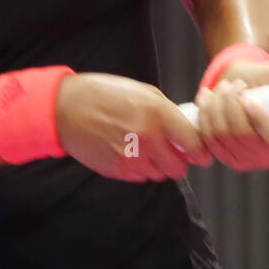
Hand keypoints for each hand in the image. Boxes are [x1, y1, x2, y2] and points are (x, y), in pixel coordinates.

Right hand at [55, 72, 212, 182]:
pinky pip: (139, 176)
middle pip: (178, 168)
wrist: (66, 108)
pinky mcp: (116, 169)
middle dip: (178, 162)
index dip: (201, 152)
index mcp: (157, 113)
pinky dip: (139, 168)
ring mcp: (130, 157)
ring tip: (145, 148)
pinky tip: (129, 151)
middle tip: (173, 153)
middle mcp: (147, 137)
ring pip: (158, 175)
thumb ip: (167, 112)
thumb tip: (186, 132)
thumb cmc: (104, 93)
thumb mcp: (142, 92)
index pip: (193, 144)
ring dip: (157, 165)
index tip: (201, 155)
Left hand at [193, 60, 268, 171]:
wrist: (243, 86)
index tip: (248, 99)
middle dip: (231, 105)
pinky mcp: (228, 158)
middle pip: (243, 137)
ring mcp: (250, 160)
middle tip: (234, 85)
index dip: (259, 121)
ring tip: (222, 88)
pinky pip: (208, 141)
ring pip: (222, 136)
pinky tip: (206, 99)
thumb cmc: (266, 81)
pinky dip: (204, 117)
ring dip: (216, 106)